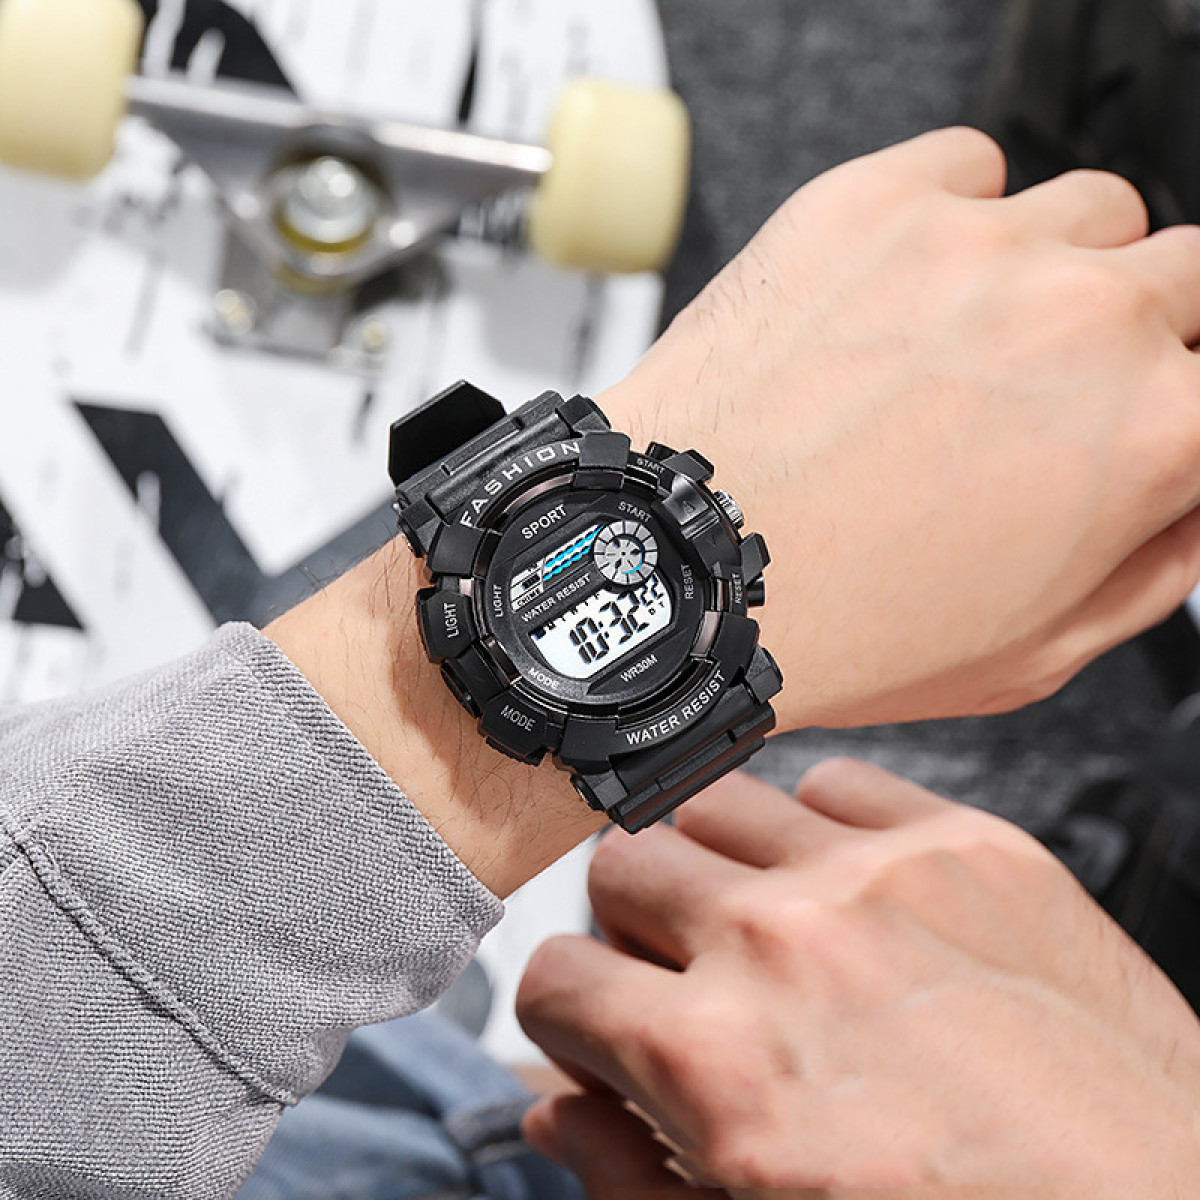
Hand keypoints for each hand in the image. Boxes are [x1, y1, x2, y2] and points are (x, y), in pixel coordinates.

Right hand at [517, 761, 1199, 1195]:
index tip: (602, 1024)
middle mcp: (783, 946)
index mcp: (717, 1063)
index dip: (567, 1016)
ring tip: (765, 925)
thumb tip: (558, 1105)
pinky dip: (820, 829)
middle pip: (621, 866)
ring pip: (710, 802)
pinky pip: (832, 782)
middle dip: (633, 928)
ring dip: (717, 865)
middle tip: (685, 974)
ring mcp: (878, 878)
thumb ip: (631, 1175)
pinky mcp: (966, 843)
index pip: (553, 979)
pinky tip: (849, 891)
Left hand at [601, 127, 1199, 727]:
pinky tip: (907, 290)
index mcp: (1150, 430)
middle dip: (1139, 333)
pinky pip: (970, 165)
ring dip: (1055, 268)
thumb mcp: (1036, 651)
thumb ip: (1154, 566)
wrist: (684, 570)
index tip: (1146, 411)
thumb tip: (1192, 503)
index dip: (1180, 404)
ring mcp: (976, 244)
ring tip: (967, 343)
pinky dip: (957, 215)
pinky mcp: (873, 204)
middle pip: (1184, 275)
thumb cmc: (838, 622)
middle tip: (1054, 387)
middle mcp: (1082, 316)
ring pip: (1089, 211)